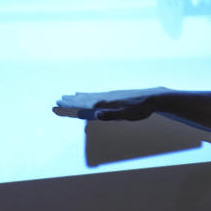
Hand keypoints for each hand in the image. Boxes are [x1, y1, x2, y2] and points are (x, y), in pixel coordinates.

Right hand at [53, 88, 168, 120]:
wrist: (152, 98)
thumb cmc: (140, 109)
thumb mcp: (127, 115)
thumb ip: (112, 115)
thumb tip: (97, 114)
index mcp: (106, 103)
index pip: (85, 104)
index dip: (71, 105)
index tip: (59, 103)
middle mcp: (105, 97)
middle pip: (84, 99)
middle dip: (71, 100)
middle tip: (57, 100)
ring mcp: (109, 96)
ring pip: (90, 96)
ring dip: (78, 97)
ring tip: (68, 96)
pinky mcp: (114, 96)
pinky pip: (97, 96)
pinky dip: (88, 95)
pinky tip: (88, 95)